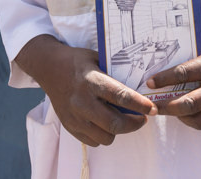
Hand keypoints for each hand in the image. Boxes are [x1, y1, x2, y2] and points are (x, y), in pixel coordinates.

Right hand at [15, 35, 156, 145]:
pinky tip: (105, 122)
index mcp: (91, 81)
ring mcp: (74, 116)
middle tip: (143, 119)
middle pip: (114, 123)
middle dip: (134, 124)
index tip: (152, 109)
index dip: (140, 105)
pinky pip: (93, 141)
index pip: (121, 97)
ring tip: (122, 120)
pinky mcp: (69, 126)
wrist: (49, 68)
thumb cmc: (78, 62)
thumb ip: (115, 74)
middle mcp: (82, 101)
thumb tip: (141, 85)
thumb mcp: (97, 59)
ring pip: (106, 136)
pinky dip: (103, 135)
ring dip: (118, 131)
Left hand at [146, 20, 200, 130]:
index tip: (150, 83)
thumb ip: (192, 57)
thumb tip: (165, 65)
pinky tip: (188, 114)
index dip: (164, 80)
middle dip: (167, 107)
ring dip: (180, 117)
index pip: (184, 74)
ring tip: (171, 110)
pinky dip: (196, 122)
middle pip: (189, 104)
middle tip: (153, 106)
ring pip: (199, 120)